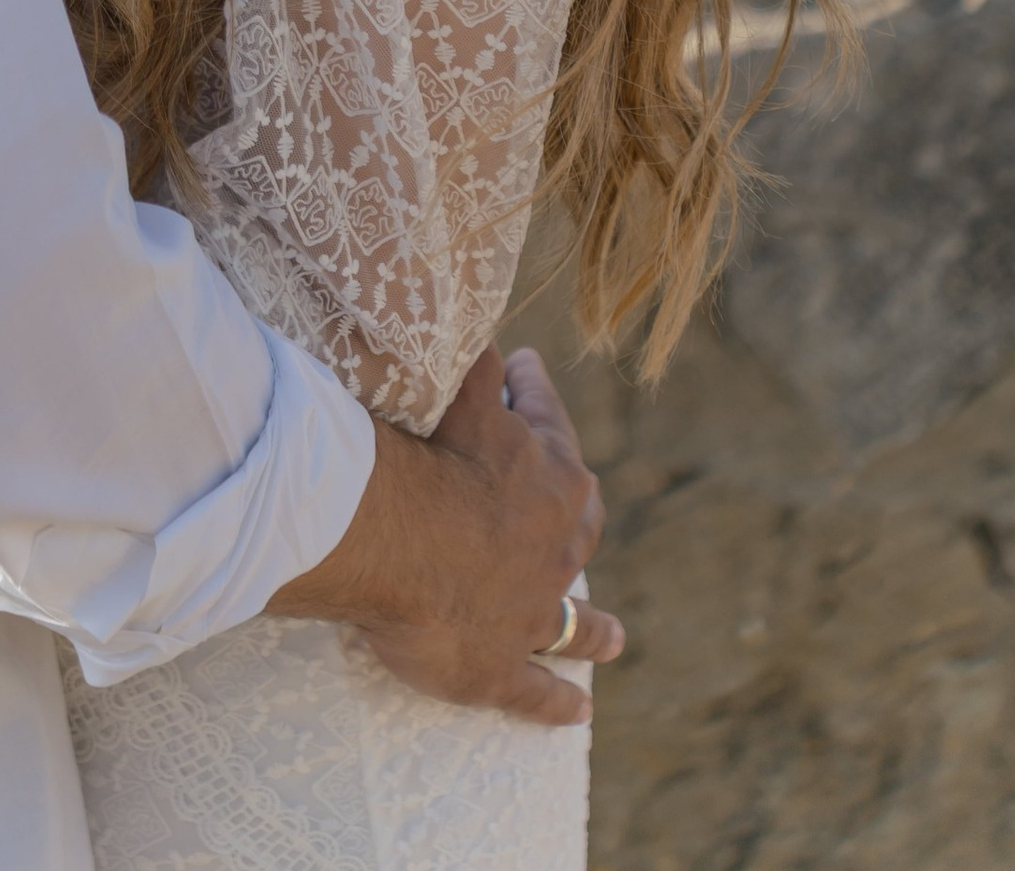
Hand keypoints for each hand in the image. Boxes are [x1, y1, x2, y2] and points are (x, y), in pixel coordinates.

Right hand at [266, 346, 621, 728]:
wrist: (398, 541)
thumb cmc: (424, 453)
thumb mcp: (455, 383)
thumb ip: (469, 348)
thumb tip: (477, 301)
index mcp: (550, 476)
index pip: (549, 425)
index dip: (534, 394)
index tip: (525, 367)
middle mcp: (554, 547)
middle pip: (579, 523)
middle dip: (579, 508)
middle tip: (576, 491)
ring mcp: (531, 613)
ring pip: (577, 622)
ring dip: (595, 628)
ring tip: (616, 638)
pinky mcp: (498, 668)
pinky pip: (537, 690)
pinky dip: (557, 702)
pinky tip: (579, 712)